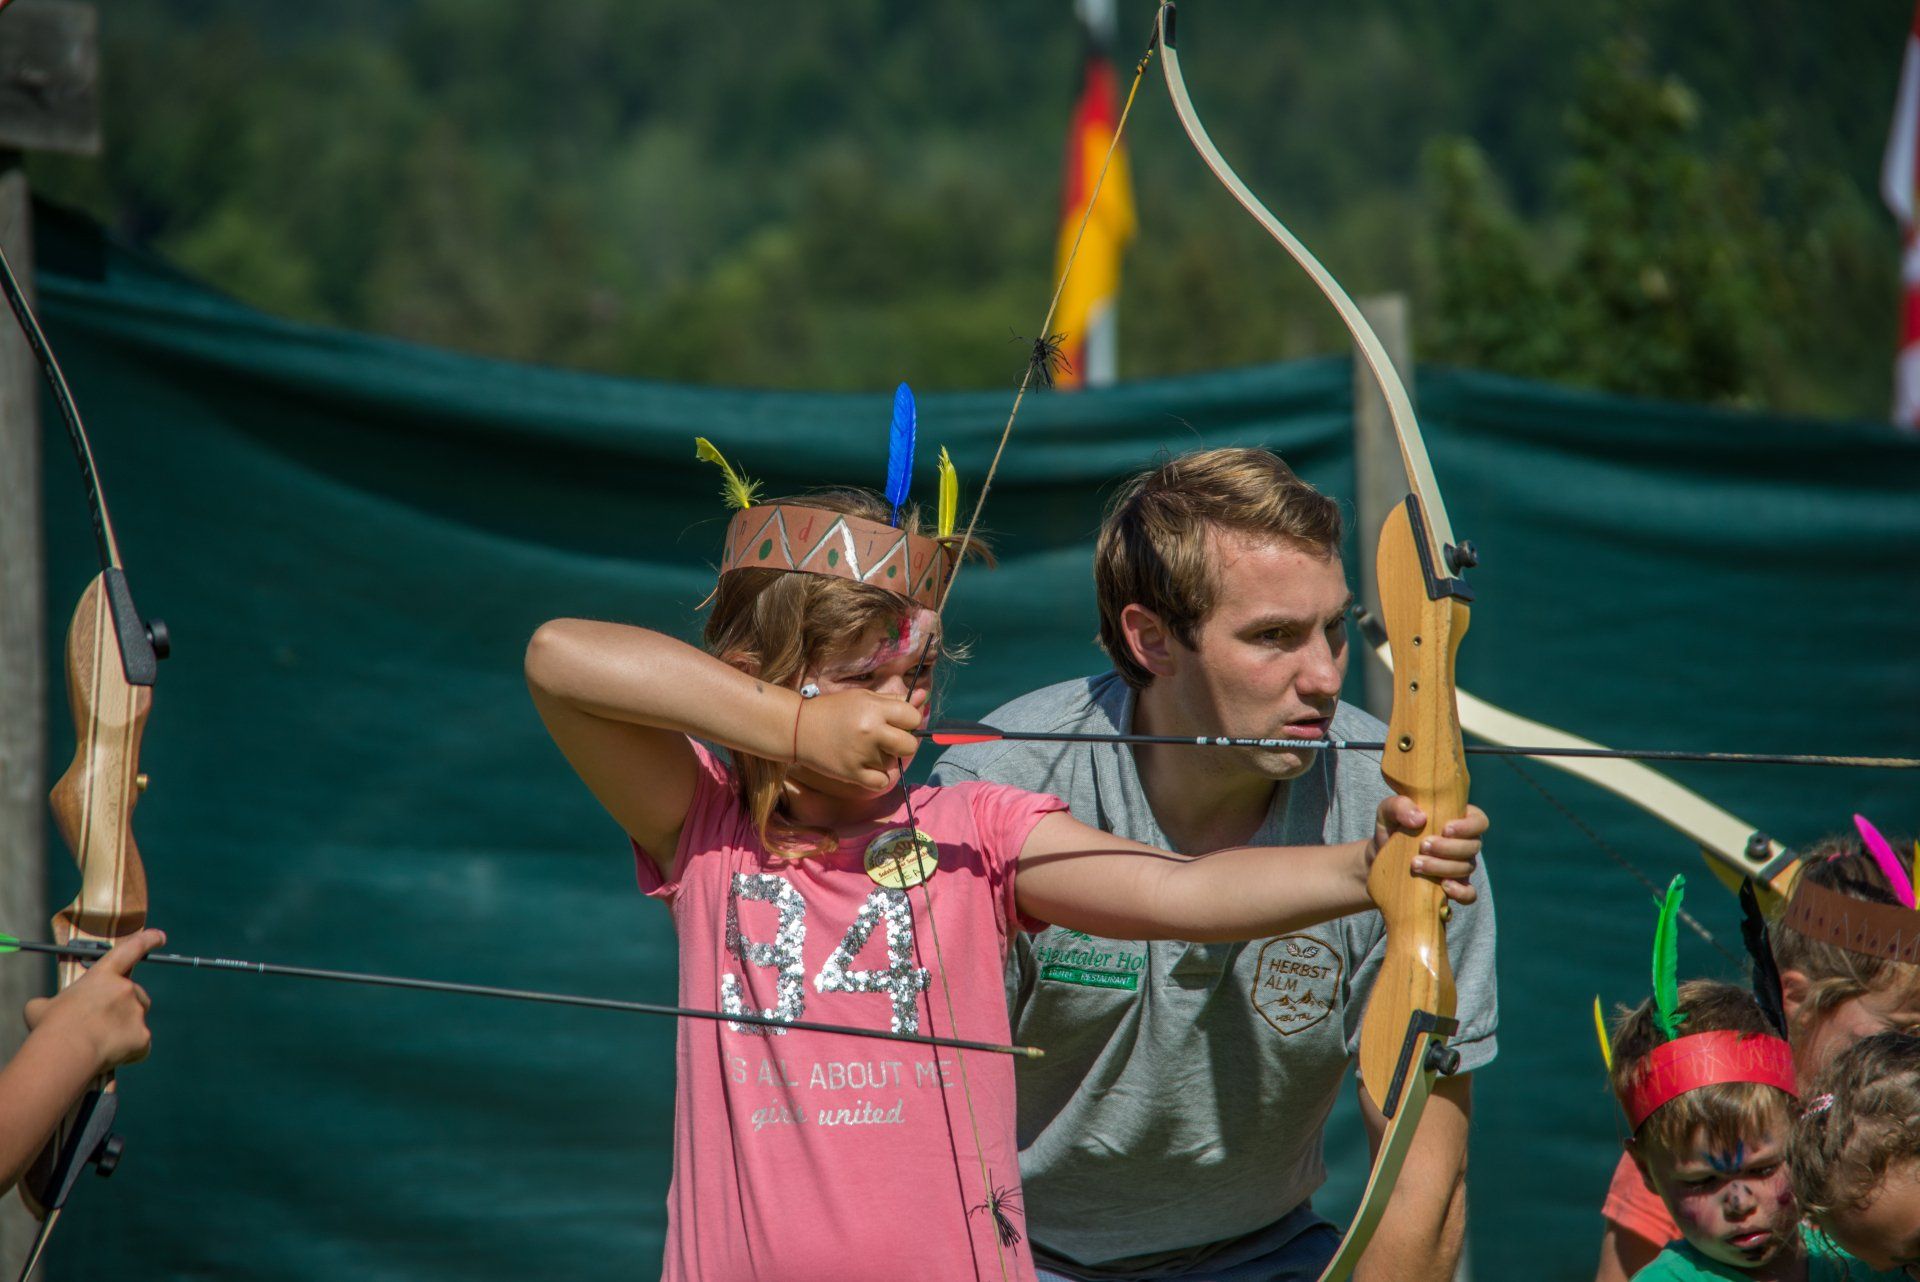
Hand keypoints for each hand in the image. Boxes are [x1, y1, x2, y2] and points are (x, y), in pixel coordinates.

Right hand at [23, 929, 163, 1071]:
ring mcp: (137, 1012)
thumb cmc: (50, 1027)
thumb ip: (52, 1002)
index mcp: (103, 976)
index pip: (130, 950)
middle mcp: (126, 989)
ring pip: (137, 1019)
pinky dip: (129, 1051)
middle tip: (100, 1023)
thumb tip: (45, 1009)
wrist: (65, 1052)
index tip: (160, 936)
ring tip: (99, 1042)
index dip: (147, 941)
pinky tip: (109, 1057)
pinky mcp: (143, 1037)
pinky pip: (140, 1045)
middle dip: (123, 1006)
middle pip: (135, 994)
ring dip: (125, 1027)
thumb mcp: (41, 1007)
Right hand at [792, 690, 921, 790]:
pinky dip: (878, 777)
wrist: (798, 729)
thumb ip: (894, 701)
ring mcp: (862, 755)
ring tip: (864, 748)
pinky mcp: (853, 774)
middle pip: (910, 745)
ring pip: (893, 764)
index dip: (909, 720)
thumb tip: (923, 698)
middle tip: (887, 740)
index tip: (897, 722)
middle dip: (903, 743)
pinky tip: (866, 766)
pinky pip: (882, 782)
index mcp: (874, 709)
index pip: (913, 717)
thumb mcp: (863, 698)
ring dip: (884, 758)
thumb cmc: (833, 710)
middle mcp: (871, 731)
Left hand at [1367, 797, 1485, 904]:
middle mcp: (1463, 843)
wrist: (1380, 859)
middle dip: (1448, 848)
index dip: (1468, 826)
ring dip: (1443, 867)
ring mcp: (1461, 866)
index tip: (1445, 829)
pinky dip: (1461, 892)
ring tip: (1415, 864)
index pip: (1479, 821)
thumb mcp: (1388, 812)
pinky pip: (1469, 893)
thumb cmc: (1391, 828)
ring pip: (1467, 868)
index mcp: (1457, 820)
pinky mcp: (1454, 887)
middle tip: (1423, 846)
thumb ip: (1400, 806)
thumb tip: (1420, 819)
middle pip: (1473, 846)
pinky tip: (1443, 886)